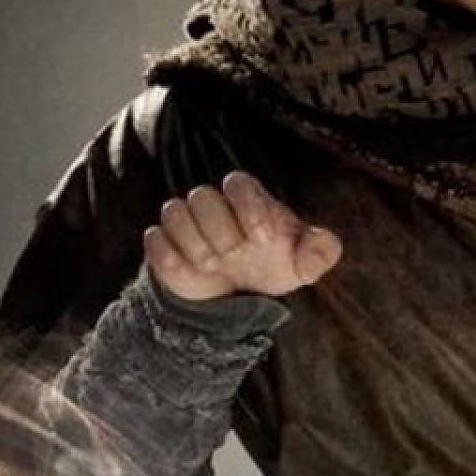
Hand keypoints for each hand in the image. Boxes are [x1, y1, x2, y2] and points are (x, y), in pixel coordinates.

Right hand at [143, 171, 342, 300]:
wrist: (238, 294)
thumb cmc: (275, 266)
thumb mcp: (304, 263)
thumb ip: (321, 251)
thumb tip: (319, 249)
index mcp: (250, 199)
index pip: (238, 181)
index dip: (249, 208)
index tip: (263, 240)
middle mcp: (216, 204)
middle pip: (201, 195)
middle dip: (219, 231)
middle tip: (234, 255)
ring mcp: (187, 222)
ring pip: (173, 212)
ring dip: (193, 244)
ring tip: (213, 265)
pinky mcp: (164, 243)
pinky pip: (154, 240)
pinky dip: (171, 259)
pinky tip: (192, 274)